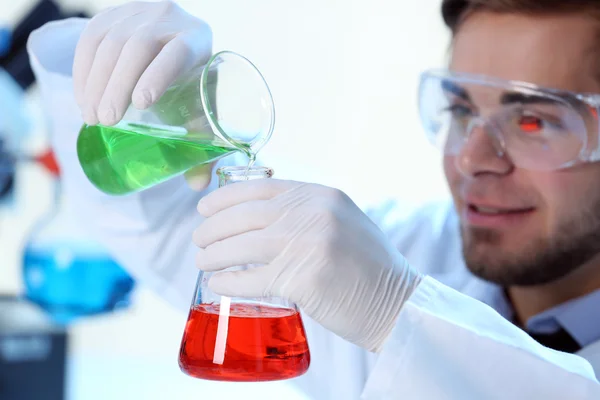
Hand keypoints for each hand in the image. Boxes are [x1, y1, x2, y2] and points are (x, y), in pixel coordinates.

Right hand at [73, 0, 213, 189]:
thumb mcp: (205, 106)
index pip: (177, 53)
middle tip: (105, 121)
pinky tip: (82, 96)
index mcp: (199, 39)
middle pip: (138, 47)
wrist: (180, 41)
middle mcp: (170, 18)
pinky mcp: (113, 14)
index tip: (142, 104)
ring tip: (91, 116)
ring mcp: (138, 12)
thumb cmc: (196, 85)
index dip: (158, 75)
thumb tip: (198, 185)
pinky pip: (90, 37)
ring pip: (110, 42)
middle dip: (117, 86)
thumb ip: (206, 145)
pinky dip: (83, 69)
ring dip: (95, 82)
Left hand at [193, 179, 422, 351]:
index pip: (259, 188)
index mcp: (321, 194)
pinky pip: (251, 278)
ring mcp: (307, 244)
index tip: (204, 208)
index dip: (224, 198)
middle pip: (244, 216)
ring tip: (202, 261)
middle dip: (212, 228)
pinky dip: (228, 281)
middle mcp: (313, 213)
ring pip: (241, 245)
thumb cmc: (368, 266)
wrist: (398, 303)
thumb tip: (259, 214)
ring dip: (213, 254)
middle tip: (199, 240)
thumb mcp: (342, 221)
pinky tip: (217, 283)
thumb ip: (307, 212)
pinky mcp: (302, 279)